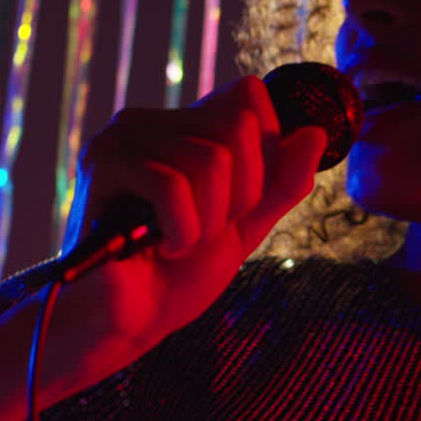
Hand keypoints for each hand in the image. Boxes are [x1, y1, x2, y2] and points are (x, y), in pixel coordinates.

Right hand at [56, 76, 327, 386]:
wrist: (128, 322)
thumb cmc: (180, 274)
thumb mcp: (248, 225)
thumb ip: (283, 182)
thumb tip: (317, 133)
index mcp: (185, 127)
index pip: (251, 98)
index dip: (263, 160)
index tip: (234, 207)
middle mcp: (151, 121)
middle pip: (240, 127)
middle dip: (241, 195)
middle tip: (205, 230)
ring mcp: (122, 139)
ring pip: (211, 157)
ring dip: (210, 220)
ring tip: (181, 242)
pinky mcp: (102, 165)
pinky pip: (173, 184)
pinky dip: (183, 229)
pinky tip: (163, 248)